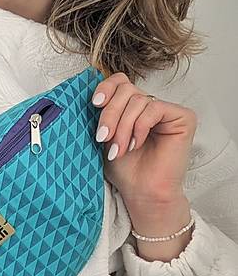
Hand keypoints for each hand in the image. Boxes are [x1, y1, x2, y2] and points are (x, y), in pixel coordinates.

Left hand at [91, 71, 197, 208]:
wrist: (142, 193)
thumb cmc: (126, 171)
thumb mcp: (106, 137)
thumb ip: (102, 114)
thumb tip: (91, 94)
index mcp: (133, 108)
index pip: (121, 82)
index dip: (106, 88)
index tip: (95, 104)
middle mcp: (151, 106)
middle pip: (126, 89)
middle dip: (110, 114)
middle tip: (103, 138)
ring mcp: (167, 111)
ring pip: (138, 100)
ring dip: (123, 127)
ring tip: (120, 150)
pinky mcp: (183, 117)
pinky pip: (154, 108)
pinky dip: (140, 127)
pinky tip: (136, 145)